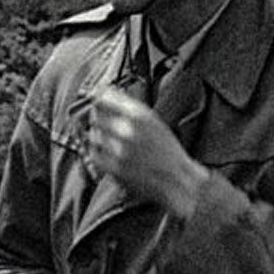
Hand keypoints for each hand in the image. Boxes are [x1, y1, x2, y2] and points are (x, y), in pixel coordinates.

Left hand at [87, 87, 207, 217]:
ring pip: (93, 135)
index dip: (97, 100)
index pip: (102, 98)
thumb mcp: (154, 122)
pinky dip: (97, 153)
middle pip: (95, 115)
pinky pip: (94, 154)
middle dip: (98, 118)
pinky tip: (108, 154)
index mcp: (140, 116)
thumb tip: (103, 91)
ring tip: (111, 142)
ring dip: (98, 136)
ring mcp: (120, 150)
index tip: (97, 102)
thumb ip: (129, 107)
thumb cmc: (168, 152)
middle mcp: (128, 130)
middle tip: (105, 125)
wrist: (180, 182)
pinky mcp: (115, 168)